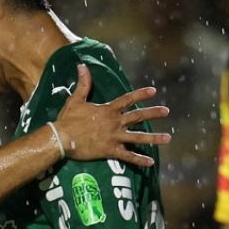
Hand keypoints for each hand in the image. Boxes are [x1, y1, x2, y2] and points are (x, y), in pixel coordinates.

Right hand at [53, 64, 170, 167]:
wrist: (61, 138)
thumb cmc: (68, 119)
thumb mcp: (76, 99)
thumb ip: (83, 83)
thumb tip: (82, 65)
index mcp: (108, 110)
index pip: (128, 99)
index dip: (141, 94)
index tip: (154, 91)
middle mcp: (114, 122)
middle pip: (138, 116)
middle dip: (154, 113)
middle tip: (167, 111)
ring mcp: (114, 137)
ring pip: (138, 137)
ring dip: (154, 138)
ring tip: (167, 138)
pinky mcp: (110, 151)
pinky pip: (128, 156)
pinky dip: (139, 160)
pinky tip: (150, 162)